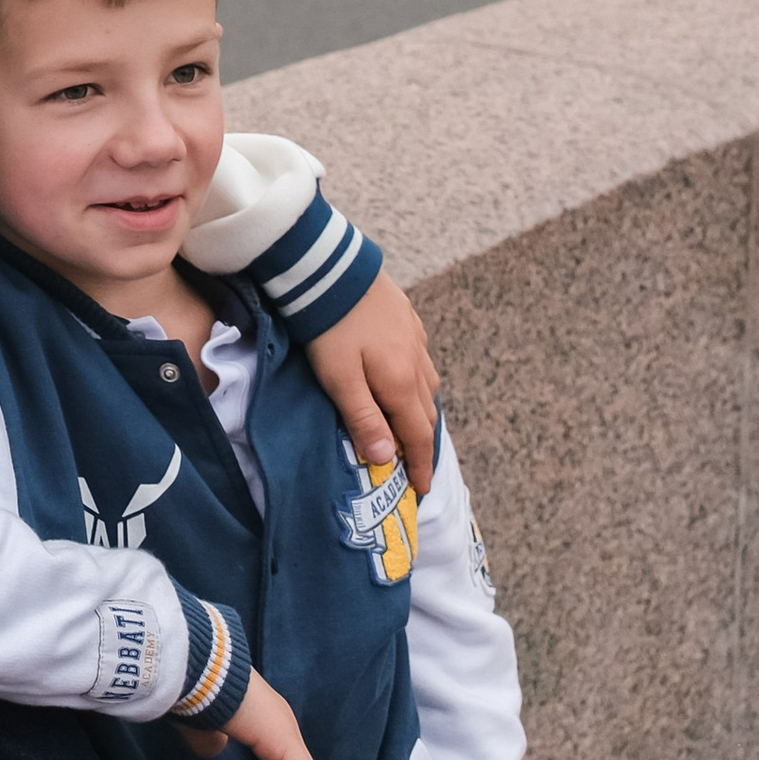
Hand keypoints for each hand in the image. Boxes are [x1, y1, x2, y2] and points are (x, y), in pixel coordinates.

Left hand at [303, 272, 439, 500]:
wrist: (332, 269)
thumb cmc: (331, 328)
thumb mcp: (340, 379)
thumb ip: (364, 419)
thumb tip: (388, 460)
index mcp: (402, 384)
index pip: (418, 436)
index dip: (421, 465)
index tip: (422, 490)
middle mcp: (417, 364)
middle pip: (426, 413)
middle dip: (423, 442)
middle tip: (417, 464)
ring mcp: (415, 339)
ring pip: (427, 386)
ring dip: (421, 411)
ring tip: (411, 428)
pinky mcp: (408, 320)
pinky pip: (421, 361)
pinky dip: (418, 382)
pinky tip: (406, 379)